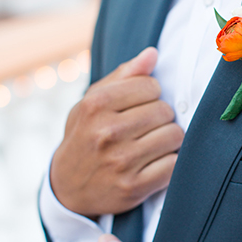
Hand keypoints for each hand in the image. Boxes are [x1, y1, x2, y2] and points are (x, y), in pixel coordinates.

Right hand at [50, 47, 184, 217]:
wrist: (67, 187)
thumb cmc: (86, 135)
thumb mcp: (92, 102)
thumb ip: (124, 75)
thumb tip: (152, 54)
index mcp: (95, 105)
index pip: (151, 86)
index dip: (151, 95)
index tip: (140, 105)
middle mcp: (107, 132)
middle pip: (165, 111)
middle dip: (161, 117)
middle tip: (147, 127)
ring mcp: (121, 161)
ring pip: (174, 136)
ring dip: (169, 140)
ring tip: (152, 144)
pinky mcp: (134, 187)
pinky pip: (174, 165)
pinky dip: (170, 163)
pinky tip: (155, 163)